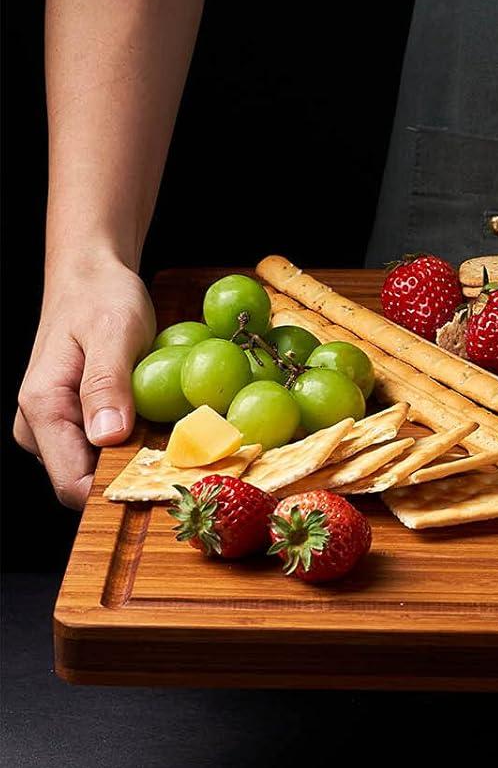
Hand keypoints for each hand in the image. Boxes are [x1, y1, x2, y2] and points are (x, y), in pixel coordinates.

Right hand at [13, 255, 154, 508]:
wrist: (90, 276)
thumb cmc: (101, 298)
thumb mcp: (113, 333)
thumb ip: (106, 384)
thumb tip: (108, 437)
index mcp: (42, 409)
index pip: (71, 483)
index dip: (117, 490)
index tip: (167, 482)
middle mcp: (40, 427)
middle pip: (85, 480)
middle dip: (132, 476)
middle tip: (187, 458)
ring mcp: (56, 426)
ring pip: (97, 466)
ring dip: (136, 459)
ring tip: (179, 439)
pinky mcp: (76, 420)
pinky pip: (104, 447)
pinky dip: (135, 443)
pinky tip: (164, 425)